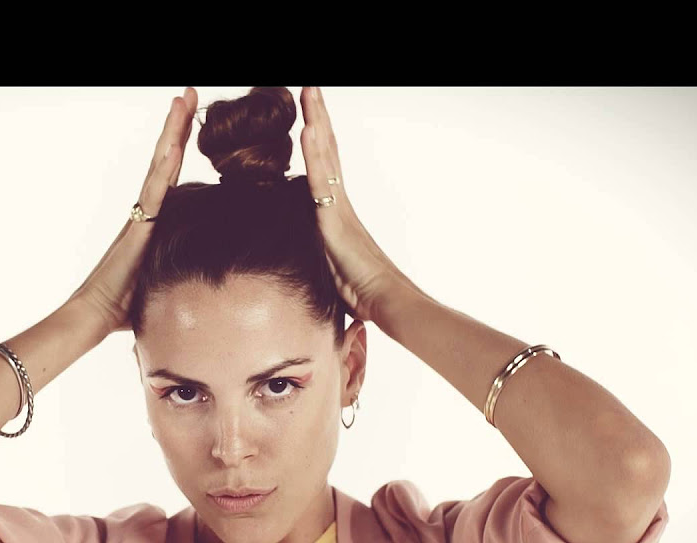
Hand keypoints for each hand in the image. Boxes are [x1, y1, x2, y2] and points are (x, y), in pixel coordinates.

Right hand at [67, 88, 198, 334]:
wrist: (96, 314)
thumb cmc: (126, 304)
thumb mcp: (162, 277)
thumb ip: (176, 266)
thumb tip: (203, 275)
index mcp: (152, 218)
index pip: (170, 172)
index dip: (180, 142)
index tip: (192, 115)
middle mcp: (145, 209)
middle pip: (165, 158)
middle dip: (179, 124)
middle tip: (191, 92)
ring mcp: (141, 215)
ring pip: (160, 165)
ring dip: (173, 132)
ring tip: (184, 100)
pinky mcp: (140, 228)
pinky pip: (156, 192)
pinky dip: (166, 166)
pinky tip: (176, 143)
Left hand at [300, 86, 409, 323]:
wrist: (388, 301)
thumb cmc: (365, 293)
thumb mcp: (331, 269)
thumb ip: (320, 256)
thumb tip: (311, 259)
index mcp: (336, 212)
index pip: (324, 165)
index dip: (316, 138)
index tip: (308, 112)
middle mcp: (339, 202)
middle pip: (327, 149)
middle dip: (317, 116)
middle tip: (308, 87)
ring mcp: (339, 207)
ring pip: (324, 156)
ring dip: (315, 122)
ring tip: (307, 91)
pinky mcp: (336, 219)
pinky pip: (322, 181)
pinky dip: (314, 154)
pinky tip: (308, 130)